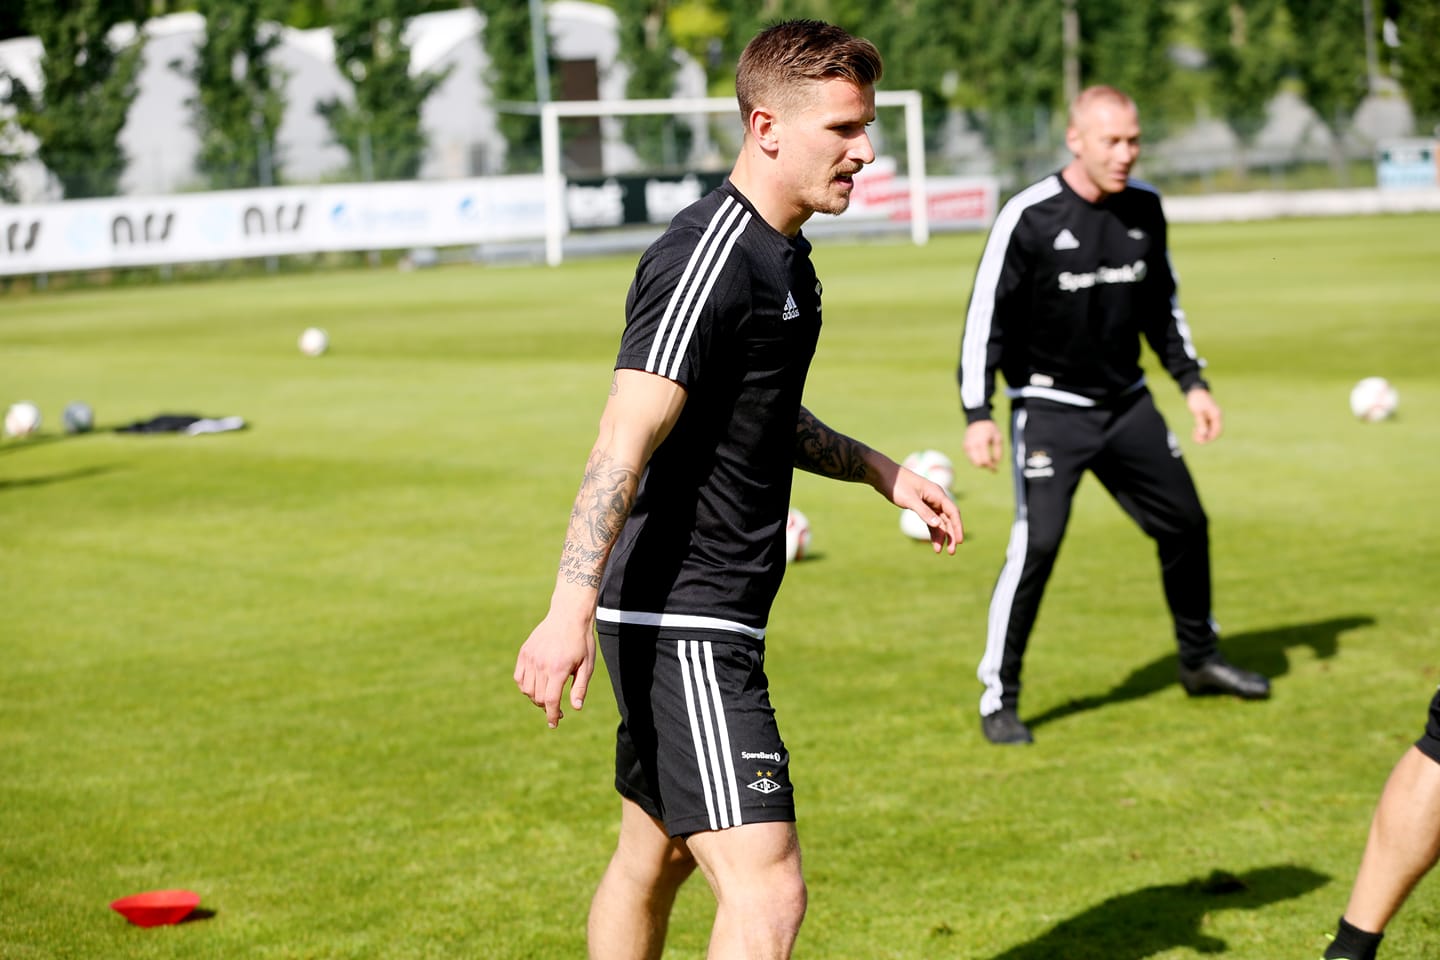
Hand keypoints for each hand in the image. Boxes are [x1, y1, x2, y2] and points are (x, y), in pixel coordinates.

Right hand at [514, 612, 595, 728]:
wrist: (568, 615)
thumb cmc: (581, 641)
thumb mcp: (587, 665)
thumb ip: (580, 688)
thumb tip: (576, 708)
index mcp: (558, 669)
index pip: (550, 700)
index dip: (552, 715)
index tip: (554, 724)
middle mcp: (541, 664)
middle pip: (537, 697)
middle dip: (546, 707)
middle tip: (557, 709)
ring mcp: (530, 657)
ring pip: (526, 689)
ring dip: (535, 698)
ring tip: (547, 696)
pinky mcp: (524, 652)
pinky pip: (519, 677)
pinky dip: (525, 686)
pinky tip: (536, 686)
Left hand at [891, 467, 964, 553]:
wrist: (883, 475)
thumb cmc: (897, 484)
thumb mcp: (910, 500)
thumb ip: (924, 512)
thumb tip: (938, 525)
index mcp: (937, 494)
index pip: (953, 512)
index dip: (957, 527)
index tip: (959, 541)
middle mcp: (936, 498)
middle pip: (948, 519)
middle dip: (950, 535)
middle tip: (951, 552)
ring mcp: (929, 502)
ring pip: (940, 521)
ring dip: (940, 536)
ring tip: (938, 551)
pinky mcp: (921, 505)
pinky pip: (931, 520)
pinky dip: (932, 531)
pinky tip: (933, 542)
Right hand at [964, 420, 1003, 470]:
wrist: (978, 420)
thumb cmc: (990, 429)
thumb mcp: (998, 438)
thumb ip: (998, 452)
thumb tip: (995, 464)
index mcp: (982, 442)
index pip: (985, 460)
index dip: (991, 466)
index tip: (996, 469)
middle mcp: (973, 445)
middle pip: (978, 463)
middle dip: (986, 466)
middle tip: (992, 464)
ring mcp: (967, 446)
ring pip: (973, 462)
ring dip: (981, 463)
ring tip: (988, 459)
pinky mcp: (965, 447)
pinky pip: (971, 458)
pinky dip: (977, 459)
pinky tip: (982, 454)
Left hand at [1186, 388, 1222, 443]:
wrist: (1194, 391)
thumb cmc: (1196, 400)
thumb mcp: (1198, 412)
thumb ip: (1201, 423)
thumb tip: (1203, 434)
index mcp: (1216, 415)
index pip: (1218, 430)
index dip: (1210, 437)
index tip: (1200, 440)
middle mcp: (1216, 416)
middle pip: (1215, 432)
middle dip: (1206, 437)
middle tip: (1195, 439)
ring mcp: (1213, 417)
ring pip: (1211, 430)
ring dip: (1204, 435)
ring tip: (1194, 436)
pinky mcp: (1208, 417)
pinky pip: (1207, 427)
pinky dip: (1202, 430)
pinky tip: (1195, 431)